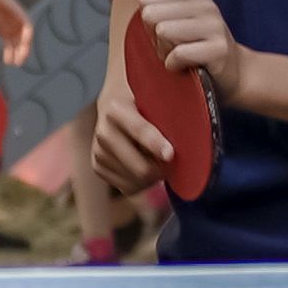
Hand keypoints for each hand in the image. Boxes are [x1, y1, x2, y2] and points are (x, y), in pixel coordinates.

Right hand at [0, 0, 33, 62]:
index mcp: (5, 31)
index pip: (10, 46)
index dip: (9, 54)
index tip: (8, 62)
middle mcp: (13, 29)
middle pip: (18, 45)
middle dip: (18, 54)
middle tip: (16, 63)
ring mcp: (19, 23)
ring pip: (25, 39)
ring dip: (24, 48)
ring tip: (21, 58)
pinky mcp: (23, 16)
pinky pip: (28, 28)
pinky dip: (28, 36)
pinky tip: (25, 43)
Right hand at [87, 70, 171, 201]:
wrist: (113, 107)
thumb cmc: (143, 103)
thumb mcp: (154, 100)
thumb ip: (169, 113)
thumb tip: (190, 133)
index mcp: (116, 110)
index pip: (139, 130)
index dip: (155, 144)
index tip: (170, 154)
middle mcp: (103, 132)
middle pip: (139, 167)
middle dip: (161, 170)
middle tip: (173, 163)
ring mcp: (98, 152)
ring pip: (136, 181)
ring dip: (153, 176)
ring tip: (158, 161)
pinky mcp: (98, 167)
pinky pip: (128, 187)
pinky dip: (142, 183)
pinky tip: (145, 166)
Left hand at [132, 0, 242, 102]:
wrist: (231, 70)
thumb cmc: (197, 43)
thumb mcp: (176, 17)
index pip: (146, 1)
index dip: (149, 21)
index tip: (167, 30)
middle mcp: (207, 5)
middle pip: (151, 15)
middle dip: (155, 36)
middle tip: (172, 45)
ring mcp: (215, 26)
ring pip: (163, 31)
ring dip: (164, 51)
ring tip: (179, 55)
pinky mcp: (219, 49)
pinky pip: (178, 53)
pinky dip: (174, 64)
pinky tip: (184, 66)